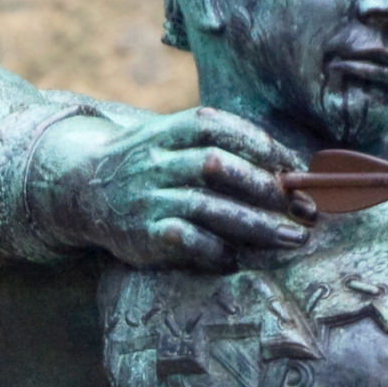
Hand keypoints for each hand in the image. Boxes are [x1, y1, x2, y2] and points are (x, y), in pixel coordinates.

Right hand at [33, 104, 309, 273]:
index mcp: (171, 129)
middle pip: (218, 166)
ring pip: (208, 207)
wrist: (82, 189)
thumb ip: (224, 148)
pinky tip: (238, 259)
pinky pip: (185, 241)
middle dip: (267, 188)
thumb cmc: (152, 166)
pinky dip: (215, 251)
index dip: (263, 147)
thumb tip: (293, 172)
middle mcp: (158, 160)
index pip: (221, 128)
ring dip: (256, 224)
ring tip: (294, 239)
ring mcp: (149, 196)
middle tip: (305, 209)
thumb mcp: (177, 141)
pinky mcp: (142, 233)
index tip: (299, 169)